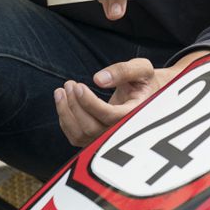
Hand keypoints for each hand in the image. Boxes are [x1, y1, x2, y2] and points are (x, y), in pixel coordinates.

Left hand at [54, 54, 197, 147]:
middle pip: (92, 128)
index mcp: (137, 115)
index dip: (90, 103)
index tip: (78, 85)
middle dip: (75, 105)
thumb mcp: (142, 69)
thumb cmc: (145, 81)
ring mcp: (108, 139)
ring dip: (66, 112)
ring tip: (61, 90)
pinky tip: (64, 101)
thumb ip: (123, 70)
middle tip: (69, 83)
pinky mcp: (96, 140)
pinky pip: (75, 137)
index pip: (109, 116)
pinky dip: (65, 119)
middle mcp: (123, 132)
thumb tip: (98, 79)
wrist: (148, 96)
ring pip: (81, 135)